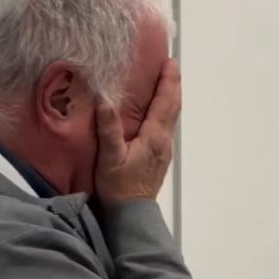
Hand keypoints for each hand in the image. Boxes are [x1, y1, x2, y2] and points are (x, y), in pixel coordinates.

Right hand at [95, 59, 181, 207]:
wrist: (132, 216)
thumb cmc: (120, 188)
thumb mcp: (110, 158)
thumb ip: (108, 129)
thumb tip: (105, 100)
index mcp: (154, 137)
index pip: (166, 102)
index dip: (169, 81)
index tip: (171, 62)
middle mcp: (163, 142)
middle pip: (173, 108)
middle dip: (172, 86)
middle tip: (169, 67)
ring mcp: (163, 152)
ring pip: (170, 119)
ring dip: (169, 100)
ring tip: (163, 86)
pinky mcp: (158, 160)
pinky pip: (163, 130)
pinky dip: (163, 114)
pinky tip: (154, 115)